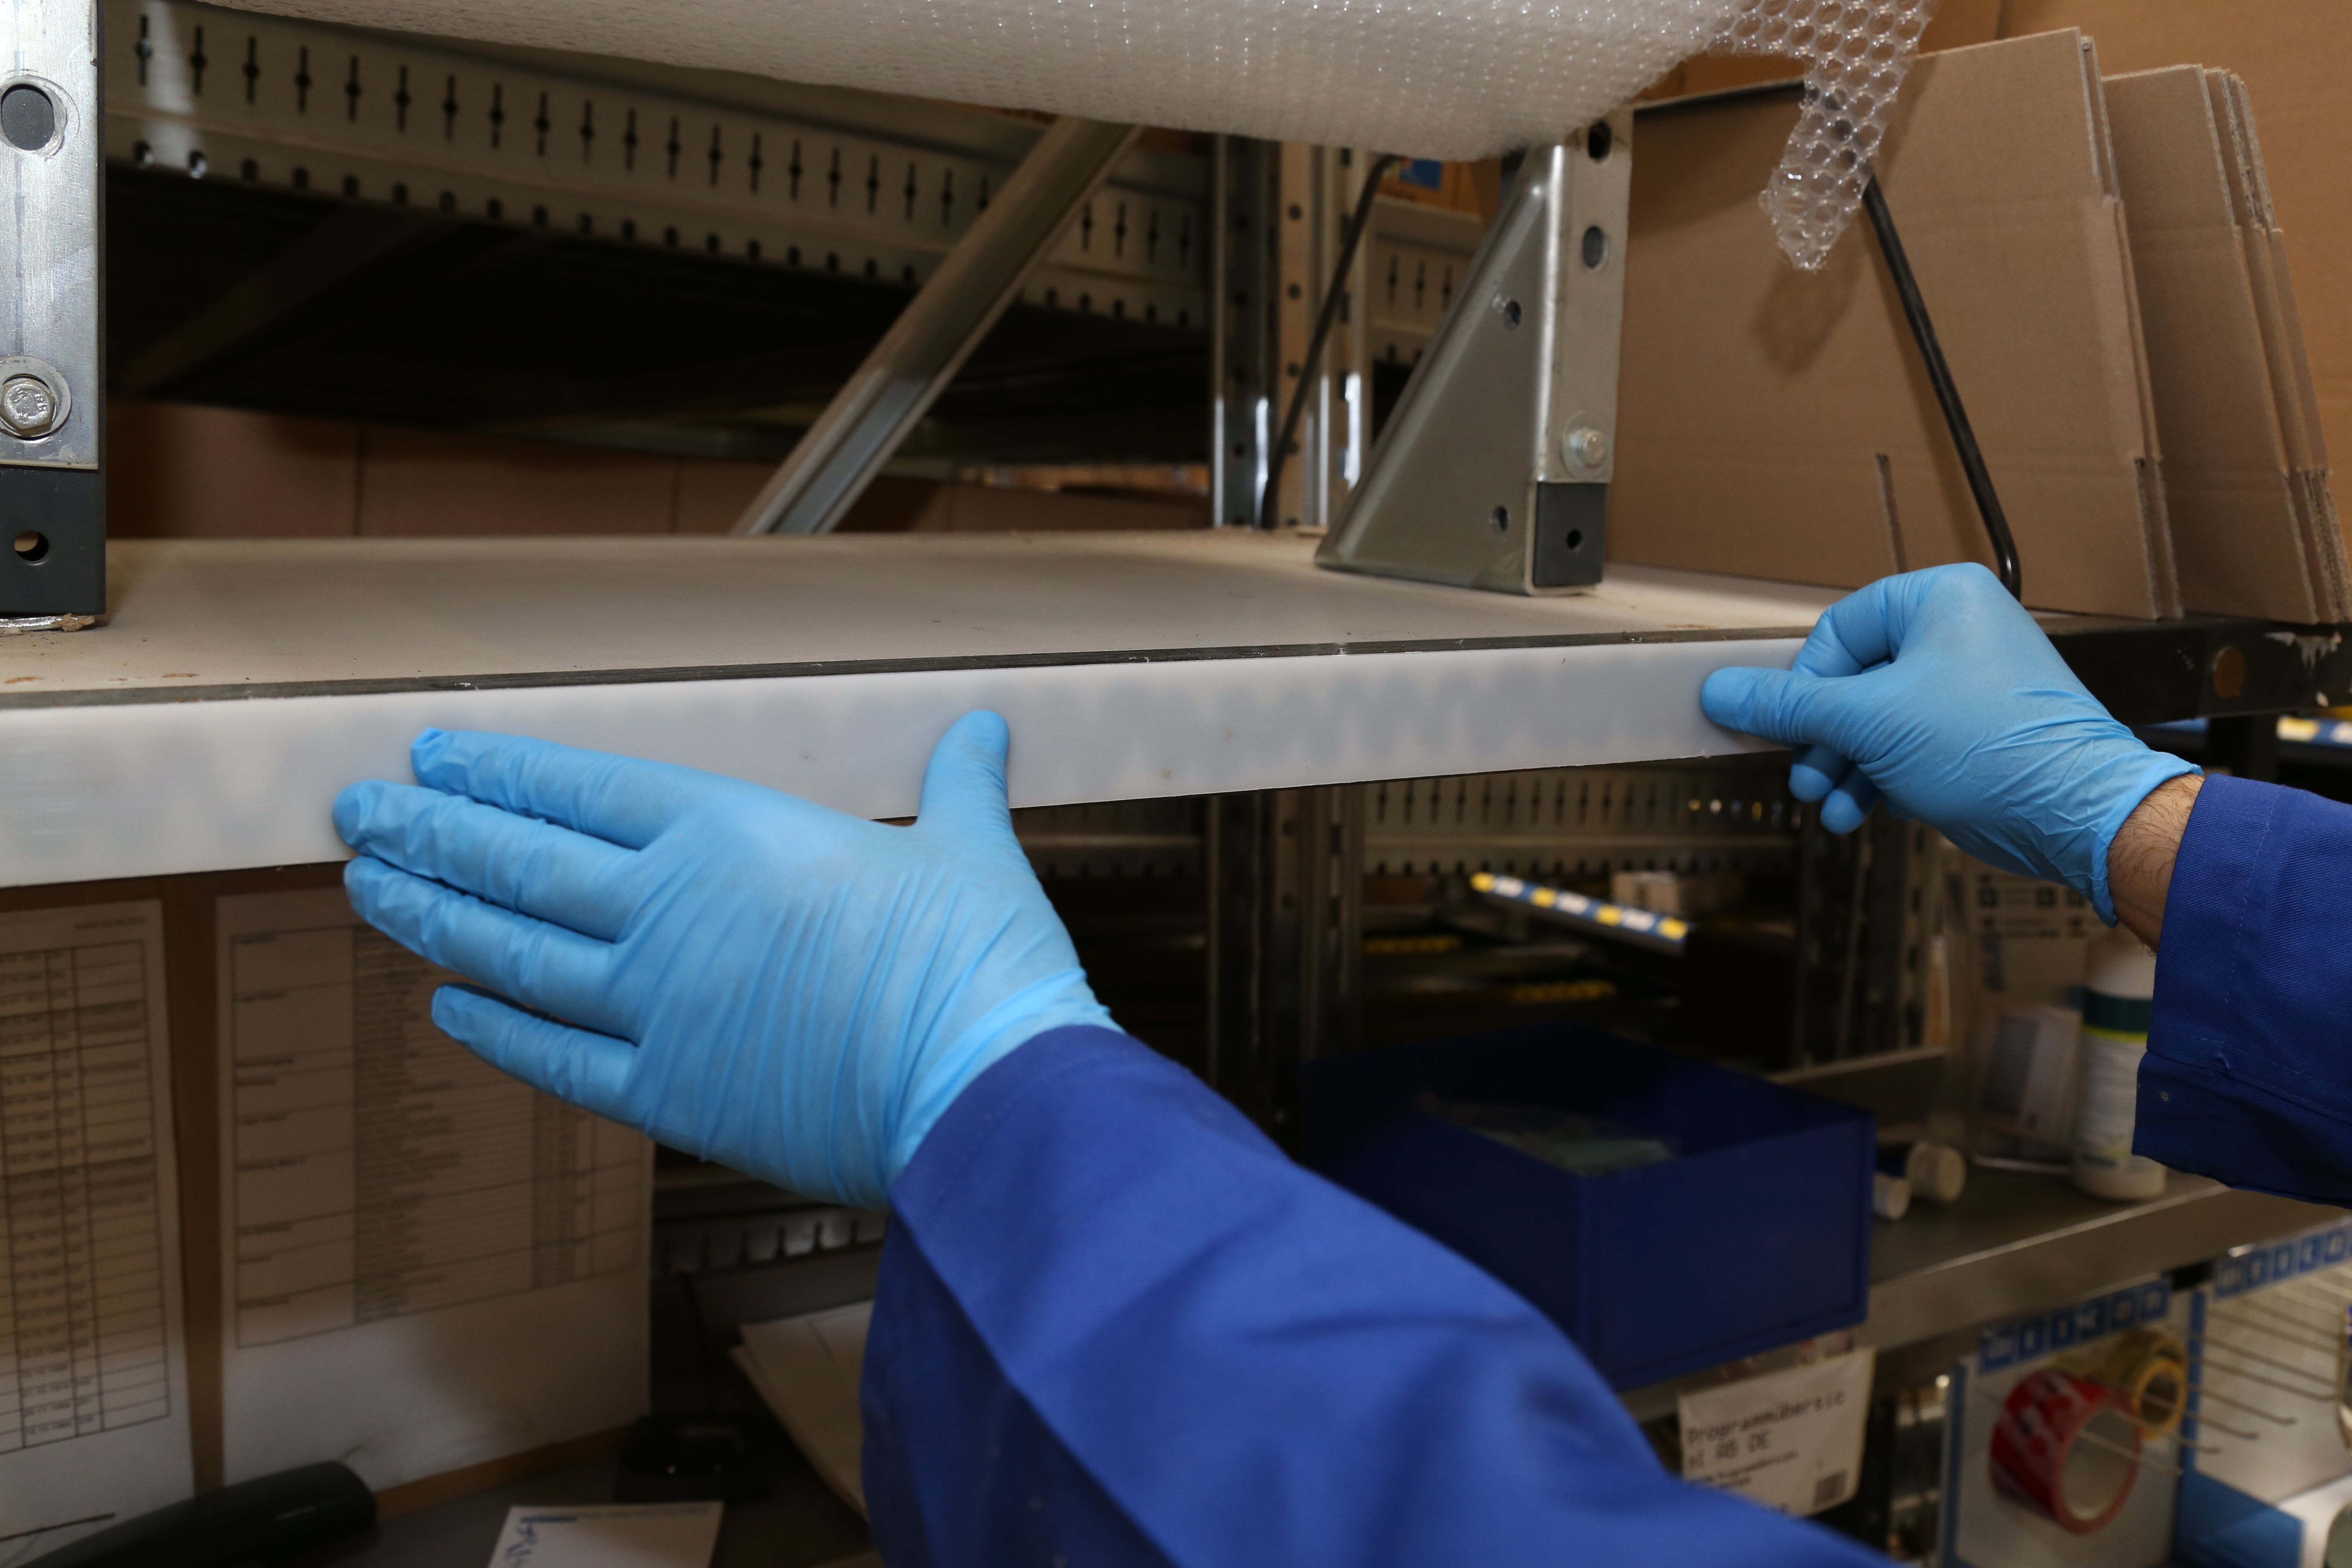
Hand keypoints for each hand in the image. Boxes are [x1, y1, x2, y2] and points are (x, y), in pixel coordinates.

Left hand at [332, 712, 1112, 1209]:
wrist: (977, 1087)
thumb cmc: (976, 967)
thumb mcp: (973, 855)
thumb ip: (957, 790)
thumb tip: (983, 731)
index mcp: (734, 836)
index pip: (584, 791)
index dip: (501, 770)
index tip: (435, 754)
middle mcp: (670, 912)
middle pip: (519, 862)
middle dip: (430, 830)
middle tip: (360, 809)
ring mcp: (656, 1006)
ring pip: (513, 952)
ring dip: (431, 917)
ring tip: (370, 888)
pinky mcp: (669, 1094)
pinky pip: (555, 1056)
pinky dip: (494, 1029)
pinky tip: (448, 1007)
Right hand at [1699, 564, 2196, 920]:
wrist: (2075, 812)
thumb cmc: (1992, 745)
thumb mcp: (1868, 721)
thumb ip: (1789, 706)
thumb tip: (1719, 691)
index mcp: (1939, 599)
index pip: (1837, 632)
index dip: (1805, 687)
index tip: (1787, 730)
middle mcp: (1955, 632)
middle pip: (1851, 680)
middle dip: (1823, 740)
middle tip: (1805, 779)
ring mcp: (1965, 684)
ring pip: (1873, 720)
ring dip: (1844, 768)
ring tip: (1830, 806)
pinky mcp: (1971, 733)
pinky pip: (1902, 746)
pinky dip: (1877, 779)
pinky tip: (1860, 813)